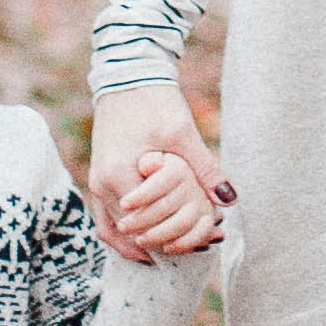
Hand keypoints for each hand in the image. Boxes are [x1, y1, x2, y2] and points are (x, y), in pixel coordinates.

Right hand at [92, 83, 232, 262]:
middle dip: (162, 244)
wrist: (127, 76)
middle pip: (129, 234)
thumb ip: (204, 167)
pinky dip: (128, 233)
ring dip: (143, 243)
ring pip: (114, 232)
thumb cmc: (153, 101)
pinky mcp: (100, 178)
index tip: (204, 243)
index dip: (175, 238)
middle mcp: (100, 185)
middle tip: (198, 249)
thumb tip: (229, 199)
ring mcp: (96, 183)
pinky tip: (154, 237)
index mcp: (118, 176)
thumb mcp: (182, 132)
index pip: (144, 227)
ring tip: (177, 248)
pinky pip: (108, 219)